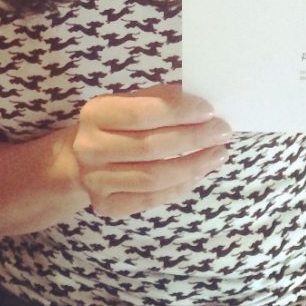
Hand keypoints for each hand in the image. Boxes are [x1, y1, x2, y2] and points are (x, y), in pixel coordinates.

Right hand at [72, 84, 231, 217]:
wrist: (83, 158)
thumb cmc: (119, 123)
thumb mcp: (131, 101)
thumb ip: (160, 99)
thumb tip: (200, 103)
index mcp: (96, 113)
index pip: (141, 113)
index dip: (178, 112)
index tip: (209, 110)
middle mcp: (90, 148)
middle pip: (150, 147)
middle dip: (193, 139)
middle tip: (222, 132)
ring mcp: (95, 181)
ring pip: (153, 177)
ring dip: (193, 166)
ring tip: (218, 154)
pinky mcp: (106, 206)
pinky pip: (150, 200)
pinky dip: (179, 188)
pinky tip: (198, 175)